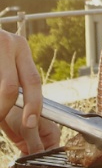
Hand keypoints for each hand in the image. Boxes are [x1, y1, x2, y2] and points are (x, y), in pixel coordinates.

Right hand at [0, 31, 57, 154]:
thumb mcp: (4, 55)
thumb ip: (13, 77)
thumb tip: (27, 116)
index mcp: (20, 47)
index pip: (33, 80)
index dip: (34, 105)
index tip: (30, 123)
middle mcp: (7, 44)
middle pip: (11, 87)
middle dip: (5, 109)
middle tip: (0, 120)